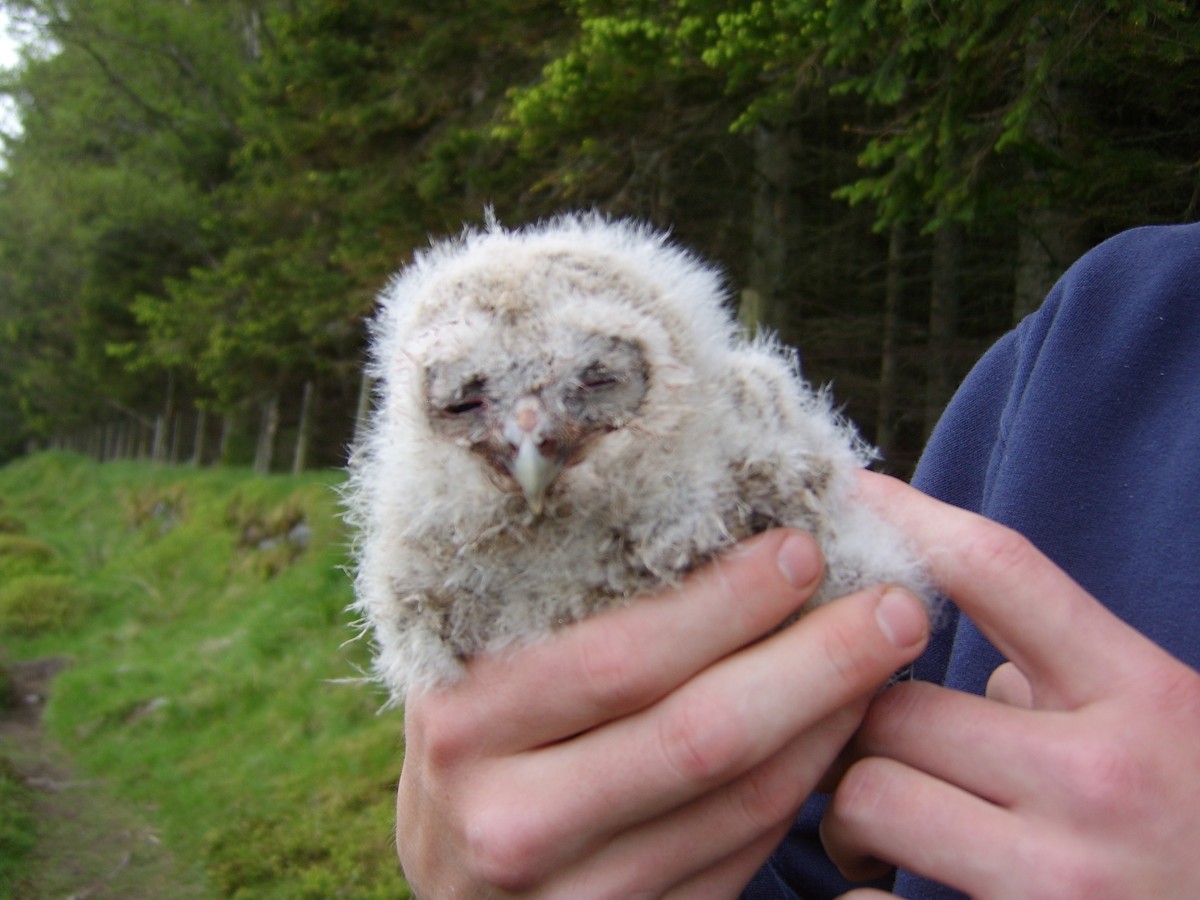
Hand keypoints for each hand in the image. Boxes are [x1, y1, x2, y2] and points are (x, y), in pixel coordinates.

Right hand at [394, 528, 929, 896]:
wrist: (444, 890)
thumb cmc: (471, 749)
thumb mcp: (475, 674)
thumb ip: (562, 624)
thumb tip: (713, 532)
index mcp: (462, 724)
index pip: (621, 658)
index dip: (726, 603)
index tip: (803, 548)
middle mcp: (510, 821)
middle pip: (700, 737)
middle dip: (815, 662)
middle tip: (892, 604)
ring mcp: (570, 898)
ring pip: (740, 805)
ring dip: (828, 726)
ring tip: (882, 660)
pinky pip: (740, 858)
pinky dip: (799, 788)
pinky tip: (833, 735)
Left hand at [822, 472, 1199, 898]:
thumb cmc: (1199, 821)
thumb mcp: (1168, 726)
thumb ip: (1066, 679)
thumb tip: (953, 661)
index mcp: (1142, 697)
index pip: (999, 569)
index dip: (906, 517)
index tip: (844, 492)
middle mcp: (1102, 781)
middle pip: (895, 704)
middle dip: (852, 715)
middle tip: (847, 733)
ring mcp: (1062, 880)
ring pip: (869, 797)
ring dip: (846, 812)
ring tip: (866, 828)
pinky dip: (862, 898)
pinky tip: (887, 892)